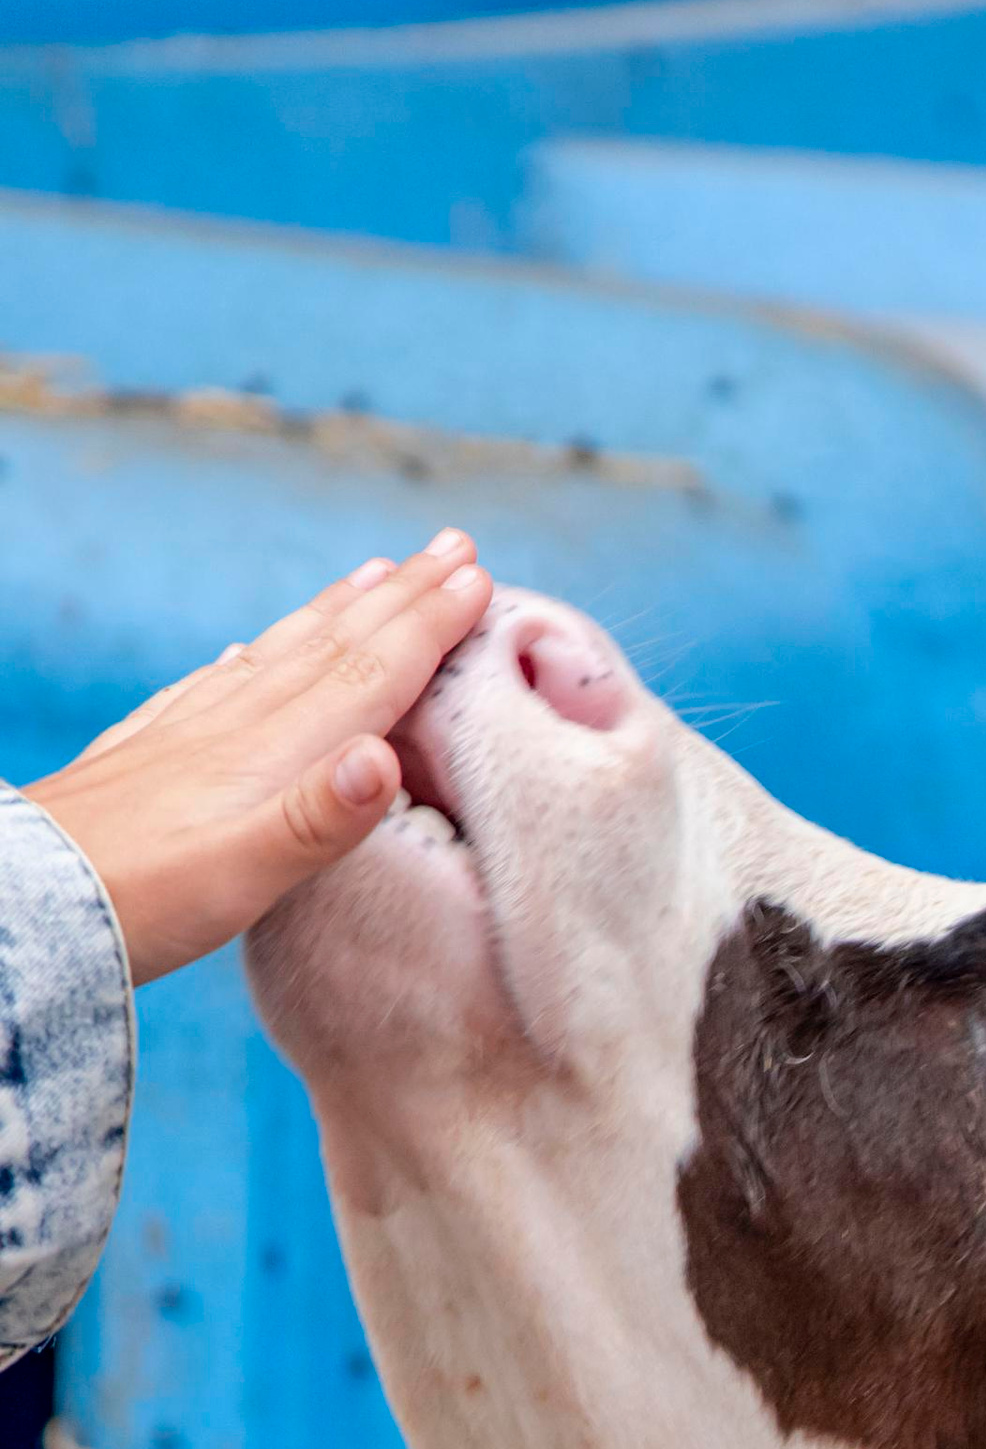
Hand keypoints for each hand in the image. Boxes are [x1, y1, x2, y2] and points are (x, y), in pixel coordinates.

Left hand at [25, 534, 494, 985]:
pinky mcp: (152, 752)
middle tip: (454, 545)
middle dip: (402, 596)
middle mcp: (236, 724)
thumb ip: (318, 819)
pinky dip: (253, 658)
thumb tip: (383, 758)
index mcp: (275, 750)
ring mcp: (189, 731)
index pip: (369, 672)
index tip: (478, 577)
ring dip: (336, 611)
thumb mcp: (242, 876)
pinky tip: (246, 654)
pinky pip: (218, 685)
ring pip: (281, 654)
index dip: (428, 626)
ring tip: (374, 574)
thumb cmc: (140, 901)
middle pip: (335, 645)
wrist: (32, 902)